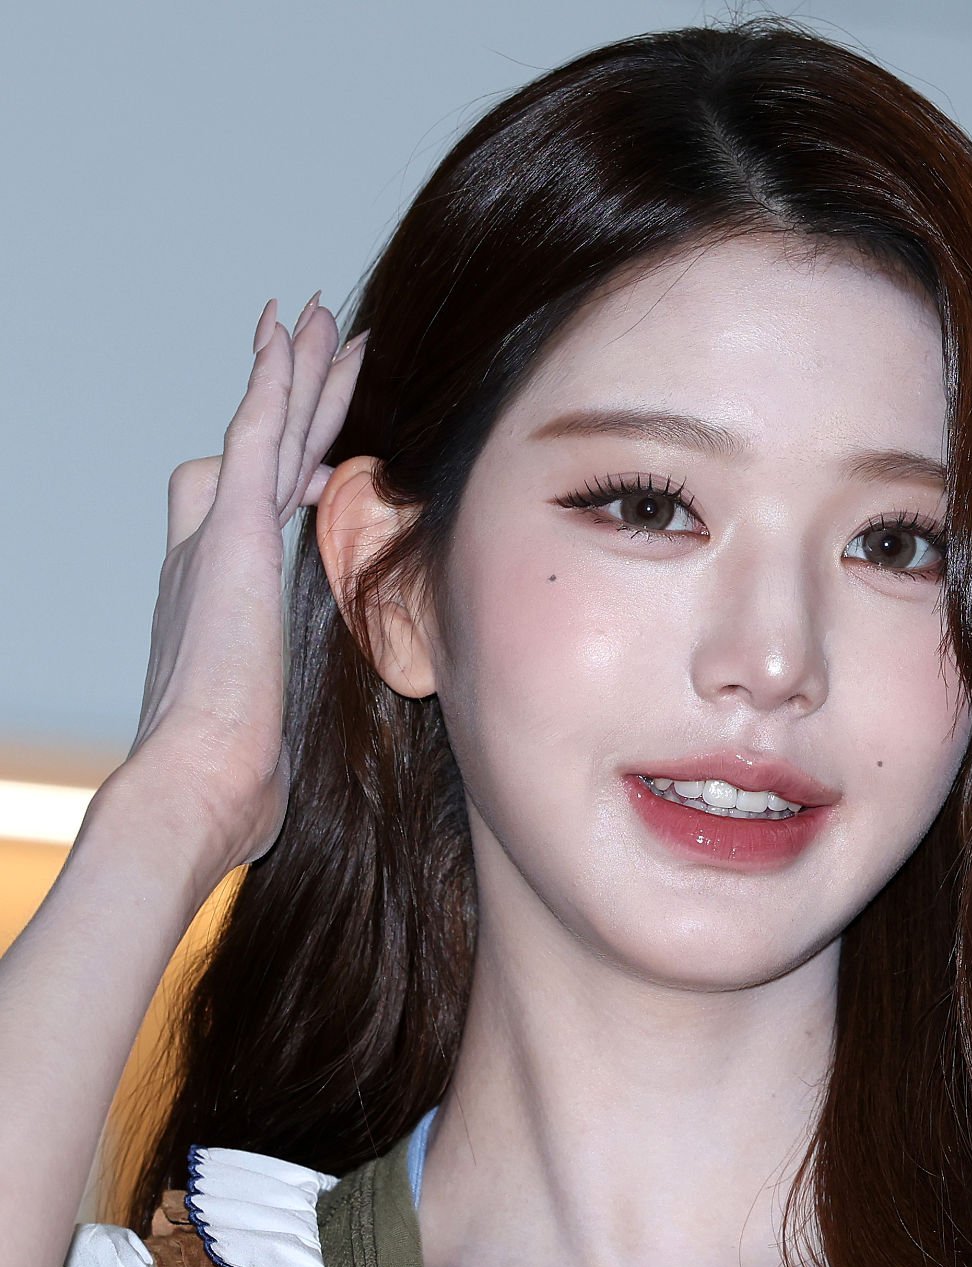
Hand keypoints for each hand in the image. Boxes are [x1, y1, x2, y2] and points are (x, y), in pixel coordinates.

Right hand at [114, 293, 368, 878]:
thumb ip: (265, 740)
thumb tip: (269, 792)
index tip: (319, 450)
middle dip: (292, 397)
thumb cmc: (230, 788)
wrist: (195, 785)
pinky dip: (276, 379)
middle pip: (260, 454)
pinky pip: (257, 431)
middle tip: (315, 343)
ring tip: (321, 315)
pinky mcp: (231, 532)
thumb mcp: (261, 749)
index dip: (289, 474)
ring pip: (264, 429)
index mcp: (216, 602)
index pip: (257, 515)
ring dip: (294, 369)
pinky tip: (294, 334)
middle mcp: (205, 558)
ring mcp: (216, 539)